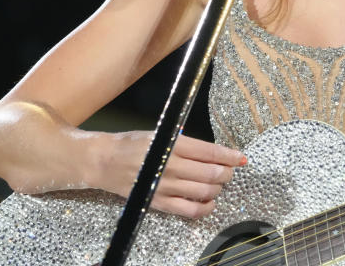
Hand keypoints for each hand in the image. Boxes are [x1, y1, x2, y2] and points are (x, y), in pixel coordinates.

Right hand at [96, 131, 245, 218]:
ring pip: (204, 191)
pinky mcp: (159, 202)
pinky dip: (205, 207)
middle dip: (226, 172)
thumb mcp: (160, 134)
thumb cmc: (133, 144)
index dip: (229, 155)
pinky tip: (210, 202)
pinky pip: (189, 210)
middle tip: (229, 170)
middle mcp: (171, 166)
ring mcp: (165, 186)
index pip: (210, 152)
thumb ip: (185, 143)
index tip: (241, 157)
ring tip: (219, 183)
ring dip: (218, 188)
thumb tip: (211, 152)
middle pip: (211, 173)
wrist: (104, 161)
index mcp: (172, 144)